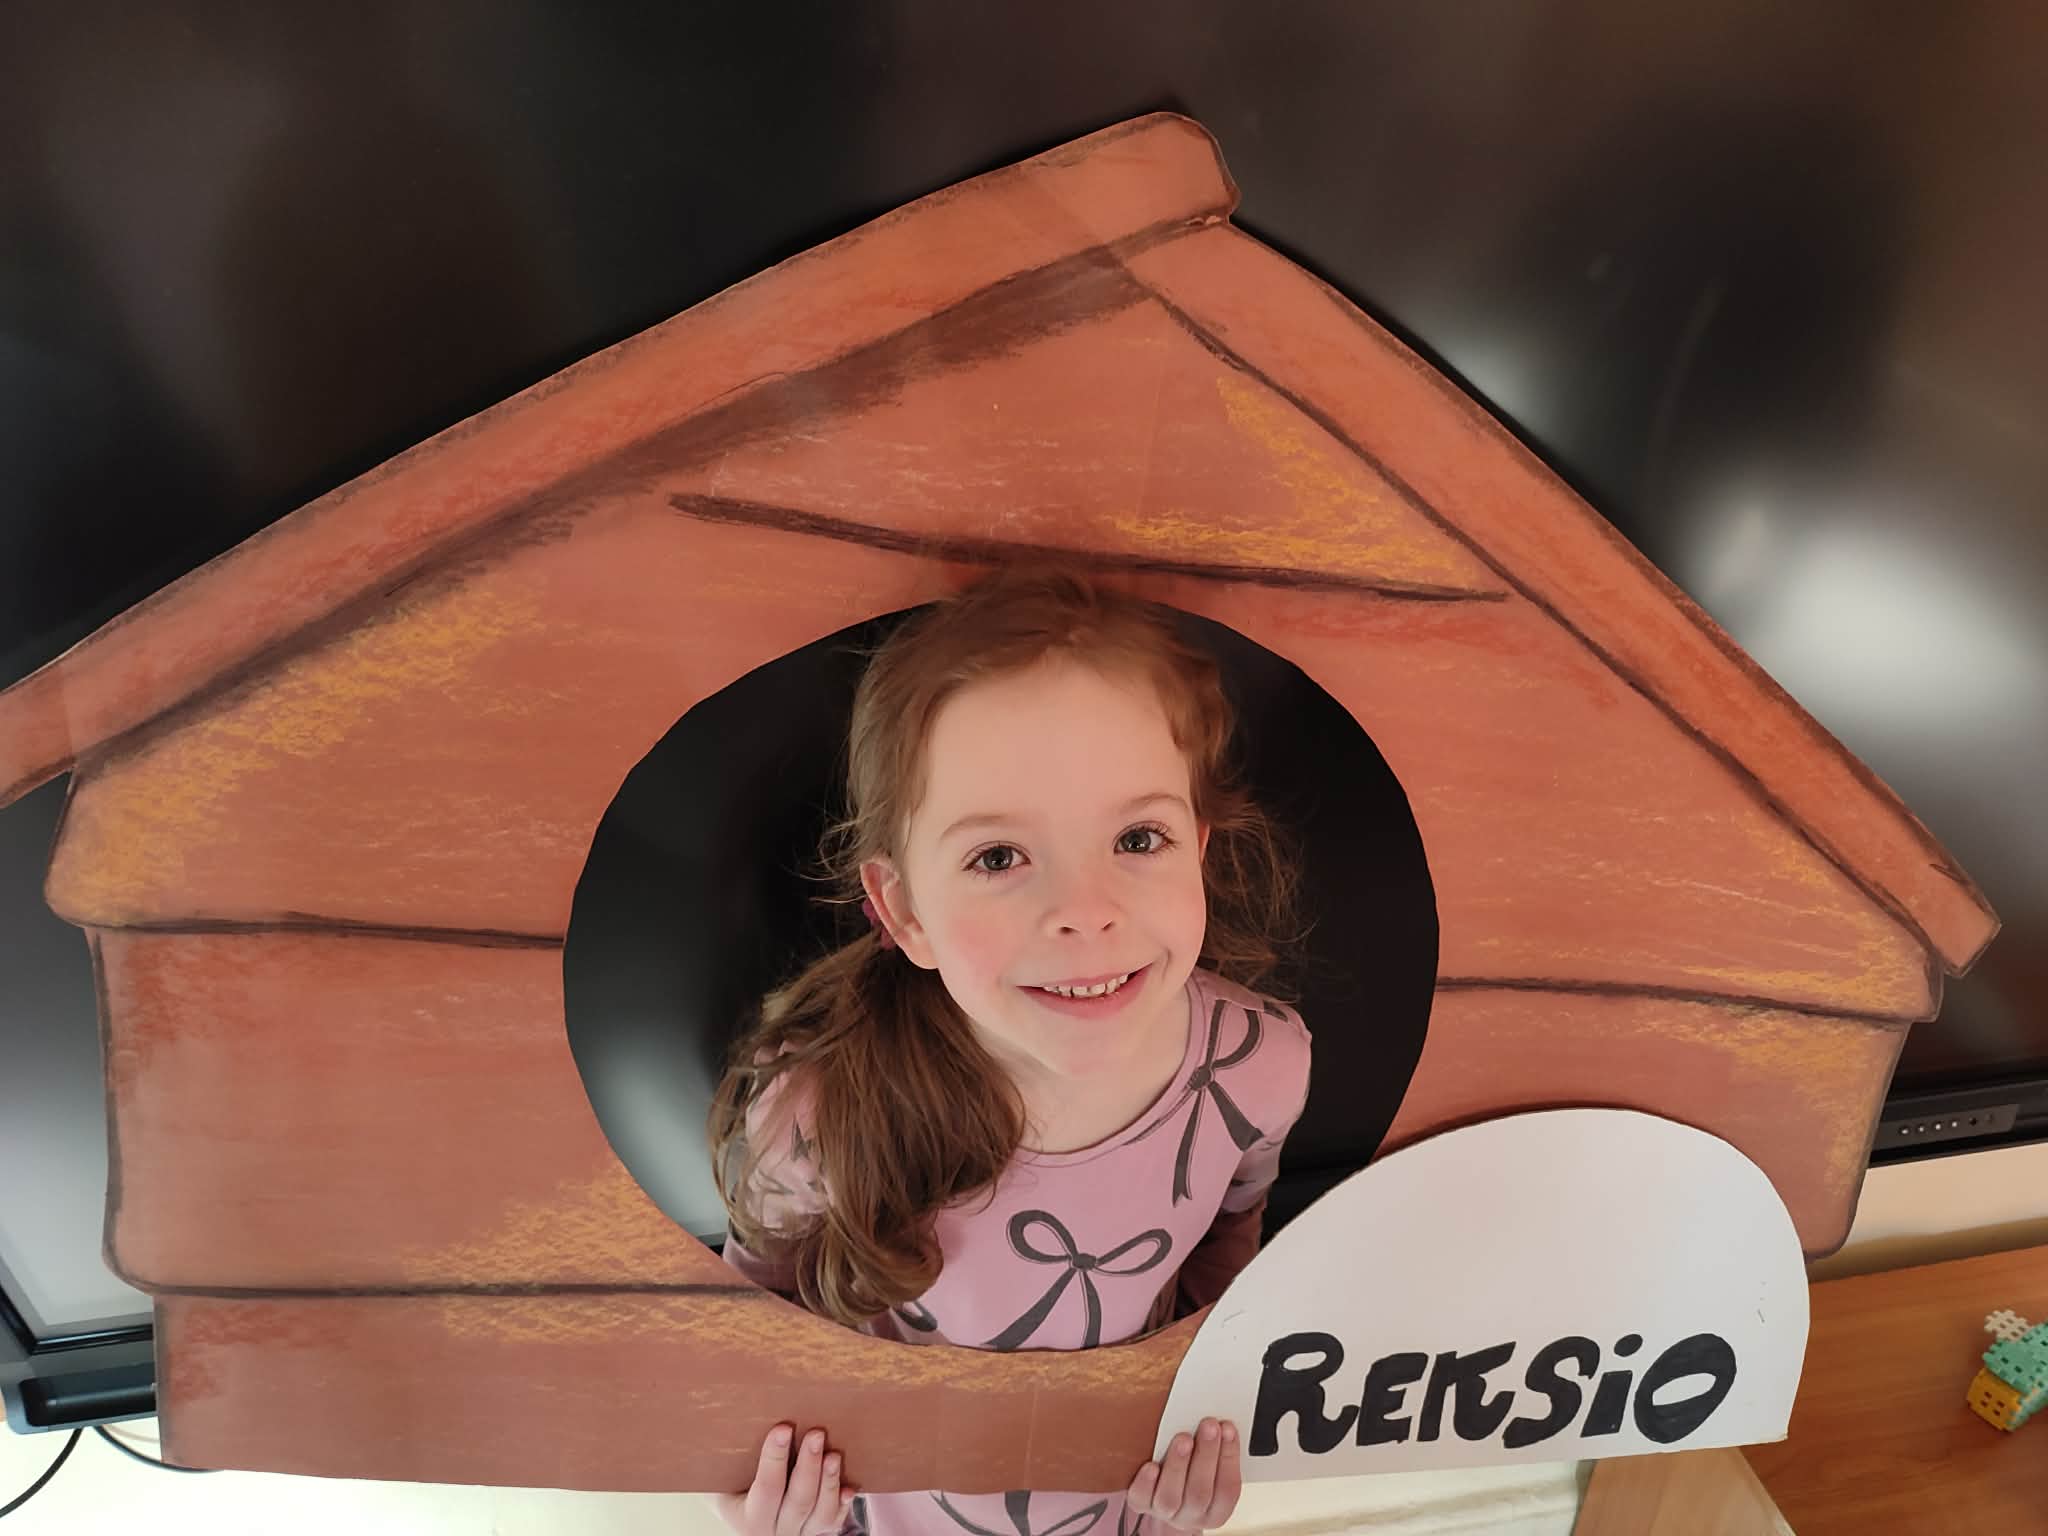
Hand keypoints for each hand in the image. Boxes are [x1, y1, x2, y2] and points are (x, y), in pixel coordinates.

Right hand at [712, 1423, 857, 1535]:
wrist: (750, 1517)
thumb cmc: (736, 1487)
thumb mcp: (729, 1478)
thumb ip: (737, 1455)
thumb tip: (748, 1411)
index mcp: (749, 1516)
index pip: (765, 1488)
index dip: (774, 1458)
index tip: (783, 1428)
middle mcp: (775, 1530)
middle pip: (798, 1501)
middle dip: (809, 1465)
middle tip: (816, 1433)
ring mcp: (799, 1533)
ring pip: (820, 1514)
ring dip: (829, 1483)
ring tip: (834, 1455)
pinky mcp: (819, 1533)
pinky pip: (833, 1522)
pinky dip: (843, 1504)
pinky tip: (849, 1487)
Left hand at [1126, 1417, 1241, 1532]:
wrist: (1162, 1501)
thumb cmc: (1190, 1479)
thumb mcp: (1210, 1471)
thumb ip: (1215, 1452)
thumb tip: (1218, 1420)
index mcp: (1215, 1510)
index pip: (1228, 1490)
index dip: (1230, 1458)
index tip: (1228, 1428)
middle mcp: (1192, 1515)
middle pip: (1200, 1493)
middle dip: (1206, 1455)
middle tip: (1209, 1426)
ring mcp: (1165, 1513)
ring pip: (1171, 1497)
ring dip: (1178, 1465)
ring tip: (1183, 1438)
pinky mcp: (1141, 1505)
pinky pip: (1141, 1499)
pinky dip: (1146, 1482)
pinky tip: (1151, 1465)